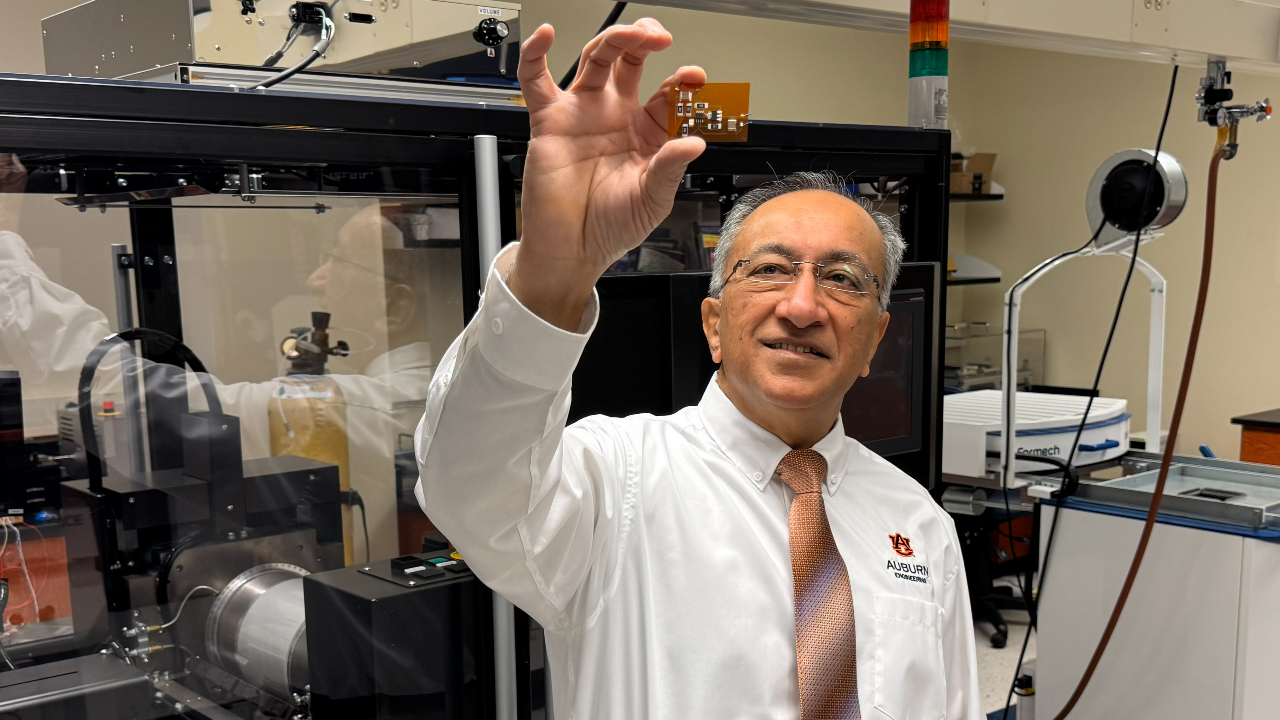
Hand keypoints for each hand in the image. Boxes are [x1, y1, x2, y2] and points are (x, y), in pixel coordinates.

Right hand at [510, 20, 706, 329]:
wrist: (572, 250)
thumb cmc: (611, 227)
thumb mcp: (653, 199)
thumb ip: (670, 167)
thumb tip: (694, 142)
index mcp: (646, 131)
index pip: (668, 93)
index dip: (682, 80)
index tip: (694, 78)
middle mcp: (615, 114)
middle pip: (631, 60)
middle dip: (646, 40)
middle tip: (660, 37)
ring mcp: (583, 113)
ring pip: (596, 59)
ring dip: (614, 39)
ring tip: (631, 33)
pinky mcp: (549, 121)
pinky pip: (536, 80)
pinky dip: (535, 54)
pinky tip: (545, 36)